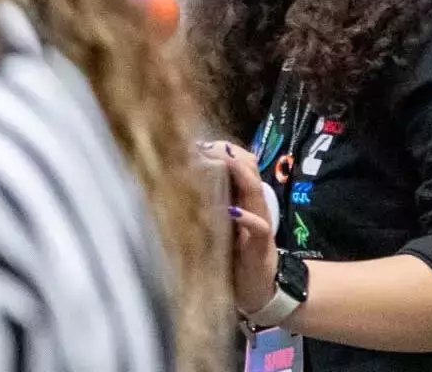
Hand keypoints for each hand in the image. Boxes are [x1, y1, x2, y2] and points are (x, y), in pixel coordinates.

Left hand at [203, 140, 278, 312]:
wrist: (260, 290)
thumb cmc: (234, 256)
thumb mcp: (217, 225)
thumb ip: (205, 206)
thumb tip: (171, 186)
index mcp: (243, 199)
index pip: (239, 163)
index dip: (221, 149)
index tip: (195, 141)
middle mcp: (254, 206)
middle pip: (249, 168)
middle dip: (228, 153)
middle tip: (202, 146)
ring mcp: (259, 223)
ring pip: (254, 190)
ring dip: (238, 173)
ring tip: (221, 160)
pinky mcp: (261, 245)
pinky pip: (259, 226)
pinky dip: (246, 217)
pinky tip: (232, 211)